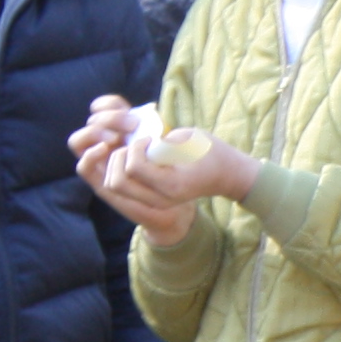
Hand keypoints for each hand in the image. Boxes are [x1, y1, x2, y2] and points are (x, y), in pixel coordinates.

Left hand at [70, 96, 255, 246]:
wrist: (226, 175)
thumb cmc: (210, 151)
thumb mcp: (189, 138)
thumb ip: (161, 142)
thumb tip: (140, 145)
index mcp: (173, 184)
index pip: (134, 168)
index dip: (135, 148)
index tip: (148, 139)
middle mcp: (161, 199)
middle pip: (116, 184)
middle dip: (118, 159)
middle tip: (133, 148)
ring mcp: (155, 203)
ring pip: (113, 188)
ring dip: (116, 167)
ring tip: (132, 154)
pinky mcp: (150, 200)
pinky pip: (122, 188)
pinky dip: (120, 172)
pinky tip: (133, 160)